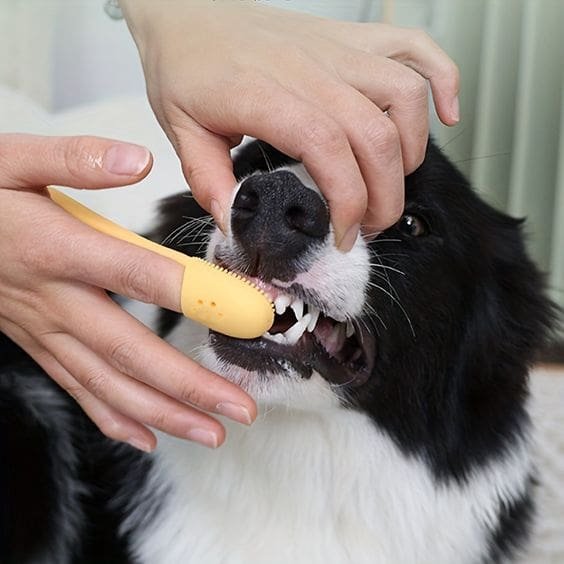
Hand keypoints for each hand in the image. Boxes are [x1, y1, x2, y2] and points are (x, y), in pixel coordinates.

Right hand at [0, 134, 255, 450]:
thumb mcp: (15, 160)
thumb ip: (77, 159)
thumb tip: (138, 159)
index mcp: (56, 249)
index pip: (136, 274)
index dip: (195, 295)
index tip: (246, 312)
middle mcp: (54, 301)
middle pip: (130, 351)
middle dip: (190, 385)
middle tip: (241, 408)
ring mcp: (45, 330)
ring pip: (109, 383)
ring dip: (164, 413)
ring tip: (212, 433)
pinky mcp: (38, 345)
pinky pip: (78, 390)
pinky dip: (115, 418)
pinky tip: (148, 436)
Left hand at [120, 0, 458, 249]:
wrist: (188, 11)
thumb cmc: (186, 65)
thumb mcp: (180, 130)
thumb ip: (208, 181)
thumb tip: (234, 223)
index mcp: (267, 95)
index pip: (329, 150)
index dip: (350, 202)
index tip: (345, 235)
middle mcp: (312, 69)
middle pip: (376, 135)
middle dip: (386, 195)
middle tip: (370, 225)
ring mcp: (336, 49)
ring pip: (404, 95)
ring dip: (411, 149)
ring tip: (392, 182)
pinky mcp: (350, 39)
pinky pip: (413, 46)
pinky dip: (441, 78)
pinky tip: (445, 112)